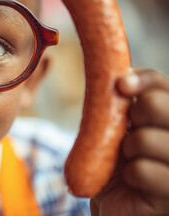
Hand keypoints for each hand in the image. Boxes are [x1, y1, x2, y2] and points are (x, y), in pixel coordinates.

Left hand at [90, 69, 168, 215]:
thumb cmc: (118, 164)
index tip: (121, 84)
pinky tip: (136, 183)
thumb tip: (121, 77)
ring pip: (144, 138)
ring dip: (127, 151)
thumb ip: (123, 105)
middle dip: (132, 116)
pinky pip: (141, 170)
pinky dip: (130, 176)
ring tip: (132, 162)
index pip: (163, 85)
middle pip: (155, 105)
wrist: (117, 204)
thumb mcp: (119, 129)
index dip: (144, 80)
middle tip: (129, 134)